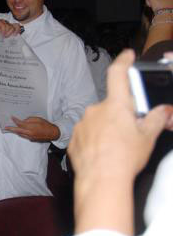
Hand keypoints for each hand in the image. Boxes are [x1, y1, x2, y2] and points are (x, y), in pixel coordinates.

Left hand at [4, 116, 59, 141]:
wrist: (53, 133)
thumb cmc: (46, 125)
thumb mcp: (37, 119)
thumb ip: (29, 120)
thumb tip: (23, 121)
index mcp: (31, 128)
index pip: (20, 124)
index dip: (15, 120)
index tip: (11, 117)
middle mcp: (29, 133)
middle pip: (17, 131)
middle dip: (11, 129)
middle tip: (5, 127)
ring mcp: (30, 137)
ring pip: (20, 134)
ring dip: (15, 131)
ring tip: (11, 128)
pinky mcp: (32, 140)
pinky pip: (24, 136)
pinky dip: (21, 133)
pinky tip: (20, 131)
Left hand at [69, 50, 172, 181]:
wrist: (101, 180)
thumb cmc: (125, 158)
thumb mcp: (147, 137)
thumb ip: (155, 119)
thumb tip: (162, 110)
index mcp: (115, 105)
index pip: (118, 74)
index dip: (123, 62)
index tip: (127, 55)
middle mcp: (95, 110)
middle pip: (110, 105)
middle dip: (120, 115)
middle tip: (130, 131)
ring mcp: (82, 124)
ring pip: (98, 121)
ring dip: (106, 129)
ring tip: (116, 147)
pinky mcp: (73, 138)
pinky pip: (86, 134)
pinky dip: (95, 141)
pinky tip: (103, 153)